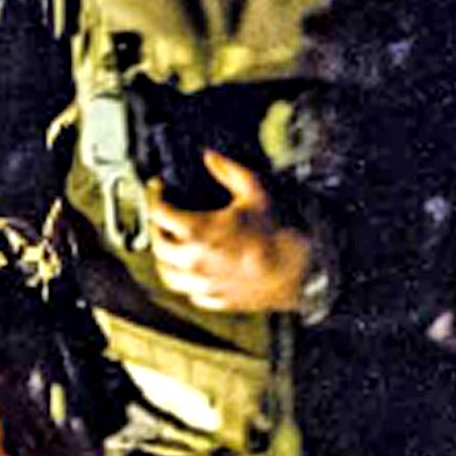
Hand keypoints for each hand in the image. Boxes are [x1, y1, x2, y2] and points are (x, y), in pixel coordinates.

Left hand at [148, 148, 313, 312]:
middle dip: (156, 224)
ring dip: (164, 256)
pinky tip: (193, 269)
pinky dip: (185, 280)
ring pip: (167, 273)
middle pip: (158, 243)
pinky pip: (189, 292)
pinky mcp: (216, 300)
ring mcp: (204, 284)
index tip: (159, 187)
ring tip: (171, 243)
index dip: (154, 195)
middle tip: (163, 213)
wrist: (301, 271)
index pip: (159, 212)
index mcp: (198, 231)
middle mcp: (194, 261)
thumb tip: (209, 156)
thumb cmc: (278, 231)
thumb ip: (229, 169)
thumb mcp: (255, 190)